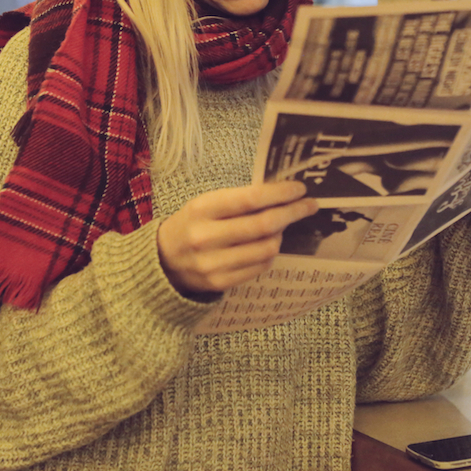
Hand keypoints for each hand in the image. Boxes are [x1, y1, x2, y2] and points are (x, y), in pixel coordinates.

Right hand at [157, 181, 318, 294]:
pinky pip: (259, 267)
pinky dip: (270, 253)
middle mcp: (206, 237)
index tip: (300, 188)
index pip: (249, 199)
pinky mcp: (220, 282)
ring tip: (282, 225)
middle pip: (263, 225)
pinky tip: (268, 244)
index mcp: (201, 209)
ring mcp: (213, 263)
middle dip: (292, 212)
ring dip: (281, 234)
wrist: (162, 261)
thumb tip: (282, 193)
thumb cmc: (191, 224)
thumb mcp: (205, 204)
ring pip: (266, 248)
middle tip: (309, 205)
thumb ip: (238, 199)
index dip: (279, 193)